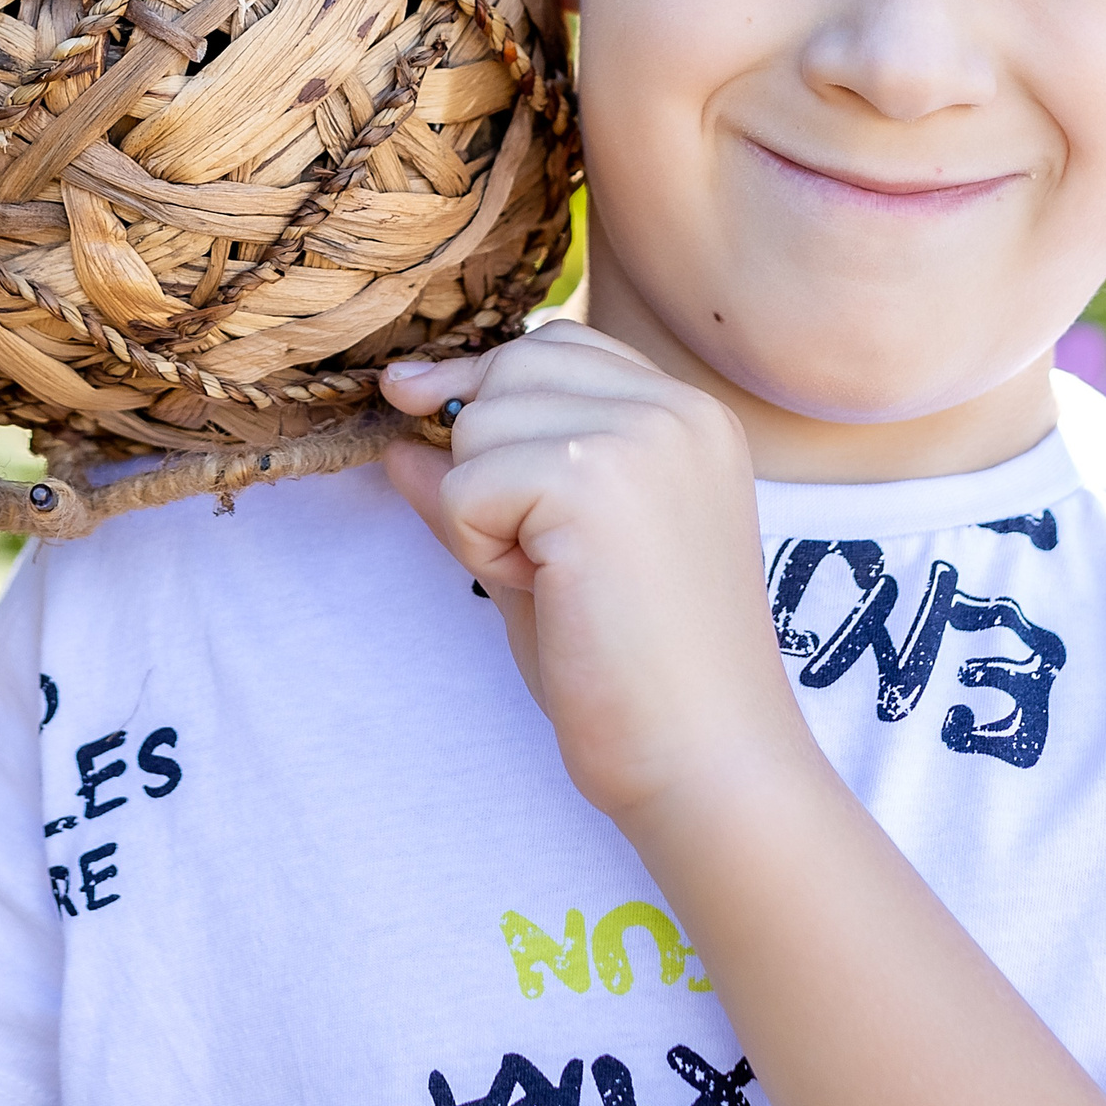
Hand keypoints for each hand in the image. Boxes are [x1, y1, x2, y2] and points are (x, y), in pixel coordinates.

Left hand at [381, 323, 810, 825]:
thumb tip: (399, 436)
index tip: (443, 430)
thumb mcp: (551, 553)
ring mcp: (642, 435)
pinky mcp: (595, 480)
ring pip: (481, 420)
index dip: (493, 390)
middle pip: (511, 366)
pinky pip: (466, 483)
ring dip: (480, 505)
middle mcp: (676, 407)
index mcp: (689, 415)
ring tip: (551, 578)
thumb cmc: (638, 676)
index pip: (558, 343)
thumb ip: (484, 482)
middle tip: (535, 554)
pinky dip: (477, 543)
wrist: (706, 761)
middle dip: (483, 451)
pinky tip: (545, 591)